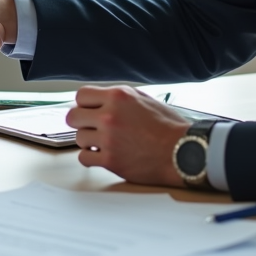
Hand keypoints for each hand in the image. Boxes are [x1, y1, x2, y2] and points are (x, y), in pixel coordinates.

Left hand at [65, 86, 190, 185]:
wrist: (182, 151)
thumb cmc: (168, 127)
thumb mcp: (144, 99)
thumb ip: (119, 98)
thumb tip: (100, 100)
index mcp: (118, 97)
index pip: (81, 95)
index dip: (84, 104)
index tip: (89, 111)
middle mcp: (110, 116)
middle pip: (72, 116)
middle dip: (81, 122)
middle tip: (91, 127)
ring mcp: (109, 139)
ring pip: (78, 138)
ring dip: (88, 141)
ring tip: (103, 142)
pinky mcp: (110, 160)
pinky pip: (84, 157)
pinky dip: (91, 157)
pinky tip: (101, 155)